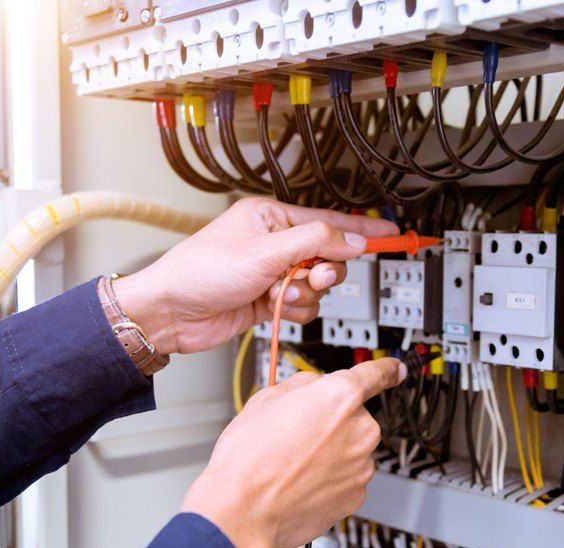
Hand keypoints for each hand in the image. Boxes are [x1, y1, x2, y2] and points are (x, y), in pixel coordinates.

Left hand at [111, 198, 397, 354]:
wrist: (171, 313)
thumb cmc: (200, 272)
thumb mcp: (265, 251)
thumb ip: (315, 242)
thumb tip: (352, 238)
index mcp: (272, 217)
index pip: (329, 219)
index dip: (362, 228)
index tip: (392, 233)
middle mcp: (275, 243)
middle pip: (329, 256)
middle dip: (322, 273)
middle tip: (309, 277)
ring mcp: (273, 274)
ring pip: (318, 286)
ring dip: (302, 296)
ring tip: (276, 296)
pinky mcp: (269, 300)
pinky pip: (303, 306)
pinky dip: (293, 312)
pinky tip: (271, 310)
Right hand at [180, 357, 404, 547]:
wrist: (243, 510)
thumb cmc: (249, 458)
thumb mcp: (267, 398)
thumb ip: (303, 384)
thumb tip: (314, 388)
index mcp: (341, 396)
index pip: (376, 373)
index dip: (387, 368)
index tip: (395, 369)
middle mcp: (360, 429)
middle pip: (354, 417)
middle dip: (331, 422)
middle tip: (297, 434)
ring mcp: (361, 465)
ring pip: (351, 449)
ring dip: (330, 453)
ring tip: (293, 463)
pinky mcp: (356, 495)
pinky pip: (347, 478)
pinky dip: (330, 479)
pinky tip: (301, 482)